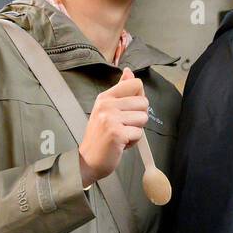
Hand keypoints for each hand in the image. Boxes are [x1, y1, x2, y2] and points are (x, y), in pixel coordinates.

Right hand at [78, 68, 147, 185]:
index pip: (135, 83)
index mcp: (106, 97)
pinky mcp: (117, 133)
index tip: (129, 109)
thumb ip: (121, 90)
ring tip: (121, 134)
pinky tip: (120, 143)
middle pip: (144, 102)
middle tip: (123, 126)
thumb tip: (129, 72)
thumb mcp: (107, 109)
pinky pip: (139, 133)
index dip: (139, 98)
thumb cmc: (100, 136)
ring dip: (136, 130)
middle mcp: (107, 105)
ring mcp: (111, 119)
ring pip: (143, 118)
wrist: (88, 160)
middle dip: (139, 117)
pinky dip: (133, 142)